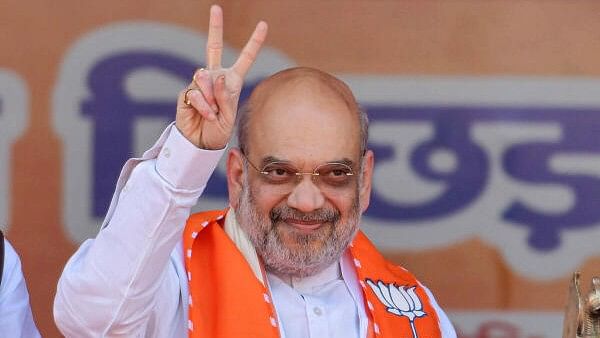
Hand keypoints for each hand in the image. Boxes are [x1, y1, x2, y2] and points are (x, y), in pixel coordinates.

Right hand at [176, 5, 267, 149]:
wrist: (201, 143)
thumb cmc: (219, 130)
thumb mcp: (230, 115)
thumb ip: (224, 95)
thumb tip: (215, 75)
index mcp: (232, 81)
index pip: (244, 59)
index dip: (254, 42)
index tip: (263, 25)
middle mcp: (215, 77)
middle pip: (214, 47)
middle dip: (215, 27)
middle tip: (216, 8)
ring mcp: (200, 83)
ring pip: (206, 78)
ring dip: (211, 98)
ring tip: (213, 112)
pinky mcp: (187, 92)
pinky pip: (196, 92)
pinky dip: (203, 105)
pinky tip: (206, 114)